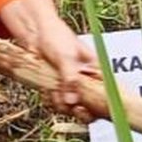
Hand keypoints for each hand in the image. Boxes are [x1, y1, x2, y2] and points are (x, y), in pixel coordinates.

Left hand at [0, 0, 97, 121]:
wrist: (34, 33)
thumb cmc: (56, 36)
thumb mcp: (65, 57)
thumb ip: (70, 79)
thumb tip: (72, 101)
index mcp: (96, 70)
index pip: (107, 93)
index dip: (102, 106)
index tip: (89, 109)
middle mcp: (87, 80)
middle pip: (91, 106)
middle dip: (79, 108)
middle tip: (71, 106)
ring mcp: (73, 86)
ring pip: (74, 107)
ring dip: (62, 104)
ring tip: (53, 92)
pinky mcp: (59, 89)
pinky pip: (60, 103)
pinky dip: (52, 100)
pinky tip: (47, 90)